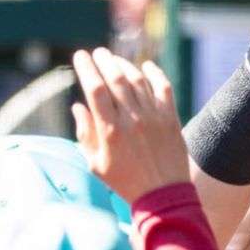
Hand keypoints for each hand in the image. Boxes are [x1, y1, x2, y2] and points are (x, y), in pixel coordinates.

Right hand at [71, 48, 190, 203]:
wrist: (164, 196)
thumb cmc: (126, 183)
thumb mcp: (96, 164)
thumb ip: (85, 134)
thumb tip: (78, 107)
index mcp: (110, 131)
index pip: (95, 89)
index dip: (86, 68)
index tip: (80, 56)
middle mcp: (132, 120)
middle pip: (116, 78)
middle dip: (104, 61)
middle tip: (98, 53)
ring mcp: (154, 118)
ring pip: (138, 80)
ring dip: (125, 65)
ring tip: (116, 60)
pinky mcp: (171, 119)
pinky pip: (164, 88)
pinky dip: (155, 73)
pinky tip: (146, 66)